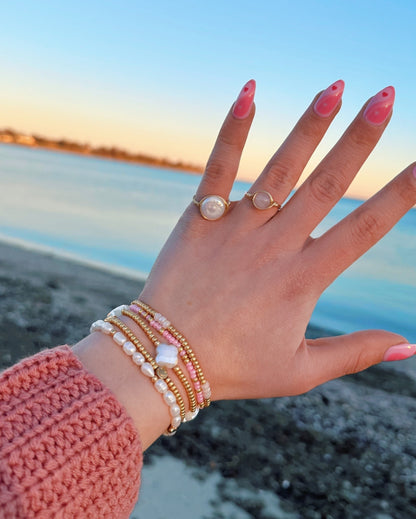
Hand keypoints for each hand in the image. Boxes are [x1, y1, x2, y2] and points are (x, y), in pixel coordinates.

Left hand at [140, 79, 415, 401]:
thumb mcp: (300, 371)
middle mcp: (274, 246)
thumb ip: (355, 353)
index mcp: (303, 279)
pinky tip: (250, 92)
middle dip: (360, 139)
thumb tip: (410, 346)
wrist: (166, 359)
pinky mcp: (199, 220)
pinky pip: (219, 166)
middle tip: (386, 97)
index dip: (401, 195)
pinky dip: (234, 129)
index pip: (365, 229)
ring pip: (280, 168)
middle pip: (328, 184)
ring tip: (334, 88)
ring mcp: (235, 229)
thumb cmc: (234, 368)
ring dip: (309, 126)